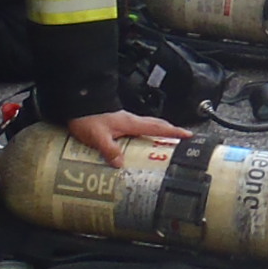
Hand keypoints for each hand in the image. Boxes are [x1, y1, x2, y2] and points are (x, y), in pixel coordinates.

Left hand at [67, 109, 191, 167]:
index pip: (158, 127)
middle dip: (170, 133)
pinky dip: (144, 136)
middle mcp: (131, 121)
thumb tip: (121, 164)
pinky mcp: (117, 124)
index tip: (189, 135)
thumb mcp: (98, 136)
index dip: (174, 131)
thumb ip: (110, 149)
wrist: (78, 104)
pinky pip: (136, 130)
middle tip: (181, 142)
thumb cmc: (88, 117)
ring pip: (147, 127)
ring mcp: (124, 122)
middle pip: (156, 126)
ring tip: (164, 146)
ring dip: (158, 134)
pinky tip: (140, 145)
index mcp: (131, 123)